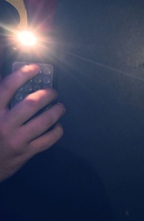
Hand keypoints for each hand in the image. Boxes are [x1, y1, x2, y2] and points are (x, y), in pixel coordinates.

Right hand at [0, 64, 64, 180]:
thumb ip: (0, 101)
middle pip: (31, 103)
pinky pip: (48, 139)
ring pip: (44, 121)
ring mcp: (16, 139)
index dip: (23, 74)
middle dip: (47, 94)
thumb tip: (15, 82)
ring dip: (56, 111)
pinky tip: (58, 126)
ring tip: (60, 107)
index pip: (8, 87)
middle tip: (53, 92)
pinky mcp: (26, 152)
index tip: (36, 68)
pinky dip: (57, 131)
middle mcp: (4, 123)